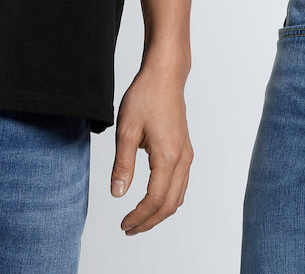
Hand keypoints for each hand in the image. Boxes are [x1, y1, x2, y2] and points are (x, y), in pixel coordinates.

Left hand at [110, 63, 193, 235]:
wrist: (165, 75)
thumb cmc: (145, 96)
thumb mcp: (126, 130)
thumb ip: (122, 165)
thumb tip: (117, 194)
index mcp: (168, 157)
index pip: (155, 200)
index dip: (139, 217)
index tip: (123, 224)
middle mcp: (182, 159)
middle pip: (170, 204)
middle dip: (149, 221)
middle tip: (129, 229)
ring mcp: (186, 154)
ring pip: (178, 196)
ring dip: (160, 212)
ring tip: (139, 219)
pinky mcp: (185, 148)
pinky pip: (181, 183)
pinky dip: (168, 198)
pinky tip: (153, 198)